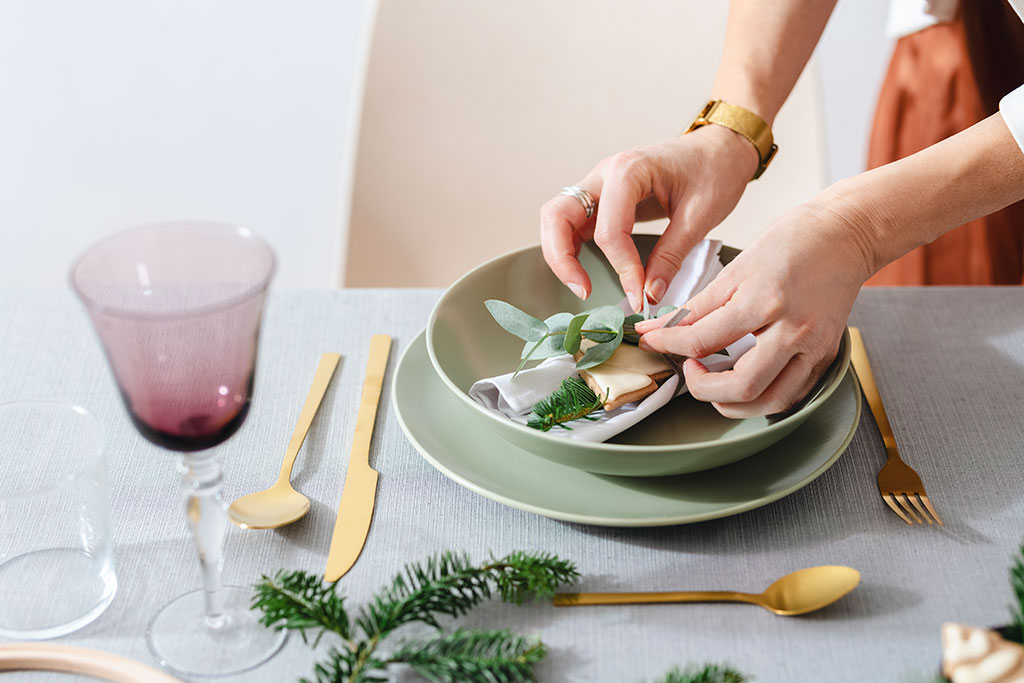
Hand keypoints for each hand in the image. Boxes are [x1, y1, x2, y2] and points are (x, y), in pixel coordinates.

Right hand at [540, 124, 758, 311]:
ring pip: (557, 219)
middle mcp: (605, 174)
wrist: (721, 149)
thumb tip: (649, 293)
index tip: (639, 295)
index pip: (609, 230)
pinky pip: (572, 223)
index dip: (622, 268)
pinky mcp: (602, 198)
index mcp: (629, 170)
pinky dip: (571, 248)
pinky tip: (586, 269)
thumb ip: (671, 256)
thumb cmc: (714, 170)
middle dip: (562, 258)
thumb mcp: (700, 216)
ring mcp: (599, 184)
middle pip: (558, 215)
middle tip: (583, 290)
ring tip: (582, 284)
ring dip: (560, 253)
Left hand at [634, 200, 874, 416]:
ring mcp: (815, 348)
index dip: (668, 344)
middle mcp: (793, 331)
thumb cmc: (792, 242)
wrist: (845, 235)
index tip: (652, 341)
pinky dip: (764, 399)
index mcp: (765, 301)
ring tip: (713, 385)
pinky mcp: (826, 356)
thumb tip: (663, 327)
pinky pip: (793, 395)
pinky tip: (746, 387)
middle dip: (702, 387)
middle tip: (688, 370)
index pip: (704, 340)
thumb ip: (699, 306)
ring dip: (733, 404)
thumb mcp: (737, 268)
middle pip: (741, 386)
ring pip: (770, 401)